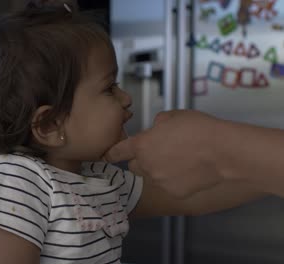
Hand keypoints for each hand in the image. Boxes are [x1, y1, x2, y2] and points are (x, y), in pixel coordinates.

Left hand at [104, 110, 224, 197]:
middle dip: (143, 159)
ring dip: (159, 170)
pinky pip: (168, 186)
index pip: (117, 152)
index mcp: (142, 145)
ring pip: (152, 176)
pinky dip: (175, 180)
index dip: (113, 153)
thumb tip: (156, 129)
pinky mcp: (174, 193)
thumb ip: (158, 124)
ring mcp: (159, 181)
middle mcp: (146, 165)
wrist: (223, 152)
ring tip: (181, 160)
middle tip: (161, 152)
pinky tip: (190, 171)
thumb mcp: (174, 116)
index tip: (108, 156)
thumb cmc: (199, 129)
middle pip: (135, 165)